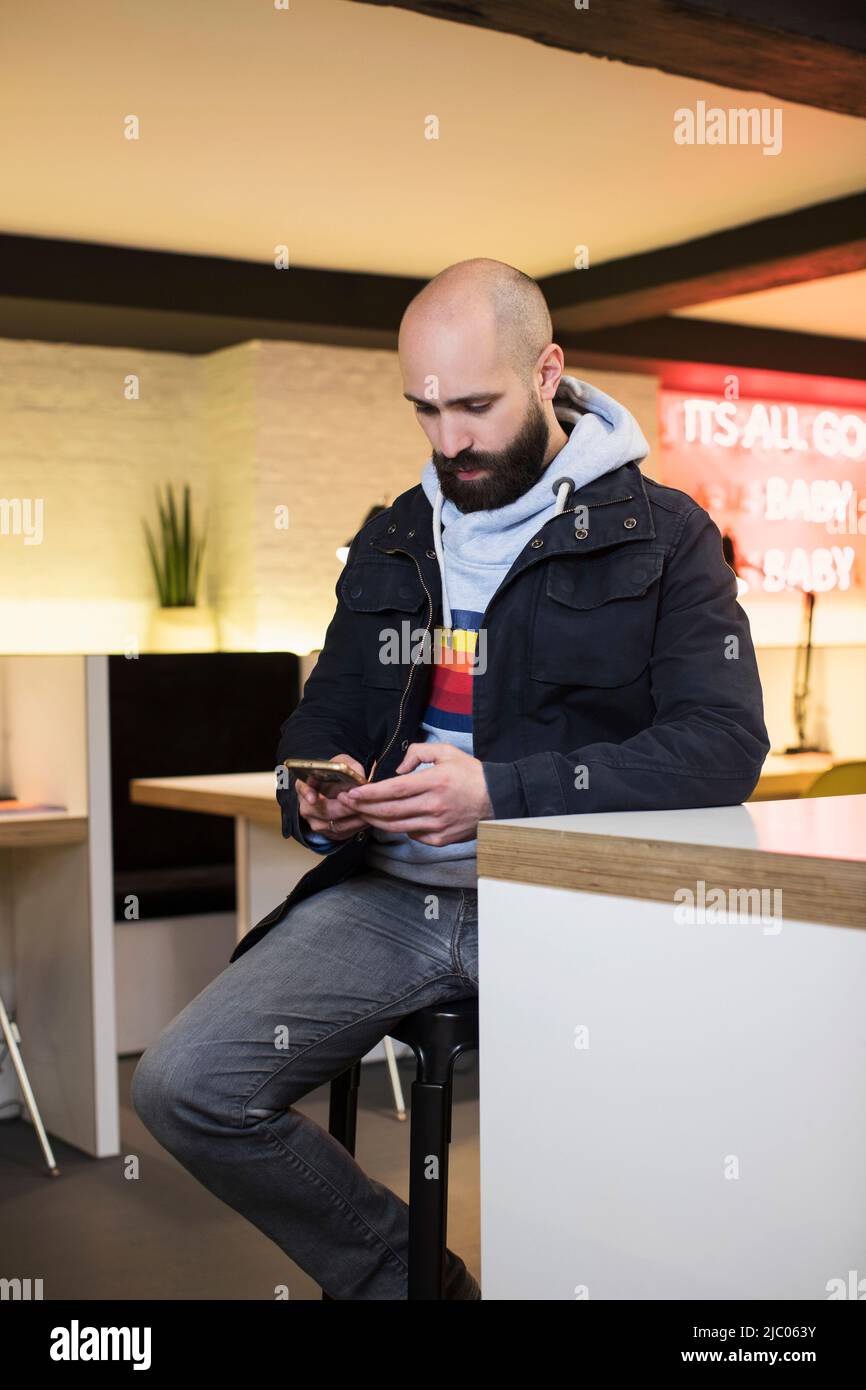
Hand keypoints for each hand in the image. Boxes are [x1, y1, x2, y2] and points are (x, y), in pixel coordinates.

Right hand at [295, 753, 367, 840]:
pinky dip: (357, 826)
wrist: (336, 791)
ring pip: (336, 825)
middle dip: (344, 808)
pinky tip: (367, 817)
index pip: (303, 789)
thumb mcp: (342, 763)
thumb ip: (350, 766)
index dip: (307, 794)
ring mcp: (316, 822)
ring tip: (368, 810)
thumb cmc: (337, 775)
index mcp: (305, 785)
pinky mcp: (328, 833)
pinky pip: (343, 833)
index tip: (313, 799)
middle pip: (324, 811)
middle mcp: (307, 806)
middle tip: (359, 803)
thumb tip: (359, 776)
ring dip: (354, 819)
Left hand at [335, 742, 493, 846]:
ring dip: (376, 820)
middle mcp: (434, 805)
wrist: (498, 799)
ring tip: (362, 813)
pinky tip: (392, 820)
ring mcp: (437, 825)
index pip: (394, 789)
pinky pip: (413, 835)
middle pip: (390, 810)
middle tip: (349, 803)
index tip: (354, 792)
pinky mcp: (441, 839)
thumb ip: (418, 753)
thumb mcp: (447, 752)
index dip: (370, 793)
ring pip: (397, 826)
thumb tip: (398, 769)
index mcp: (435, 781)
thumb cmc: (471, 774)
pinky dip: (400, 828)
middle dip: (364, 807)